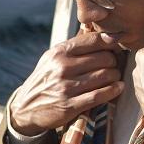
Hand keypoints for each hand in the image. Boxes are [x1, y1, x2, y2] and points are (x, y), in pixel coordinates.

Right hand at [10, 30, 124, 134]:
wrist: (26, 107)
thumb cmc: (46, 79)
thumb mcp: (52, 58)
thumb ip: (74, 47)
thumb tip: (103, 35)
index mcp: (59, 52)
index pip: (94, 40)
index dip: (110, 43)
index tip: (115, 47)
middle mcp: (62, 68)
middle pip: (104, 58)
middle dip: (114, 61)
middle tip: (115, 65)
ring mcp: (66, 87)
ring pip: (105, 76)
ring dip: (115, 76)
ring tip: (114, 77)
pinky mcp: (70, 106)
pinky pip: (100, 95)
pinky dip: (113, 90)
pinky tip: (118, 87)